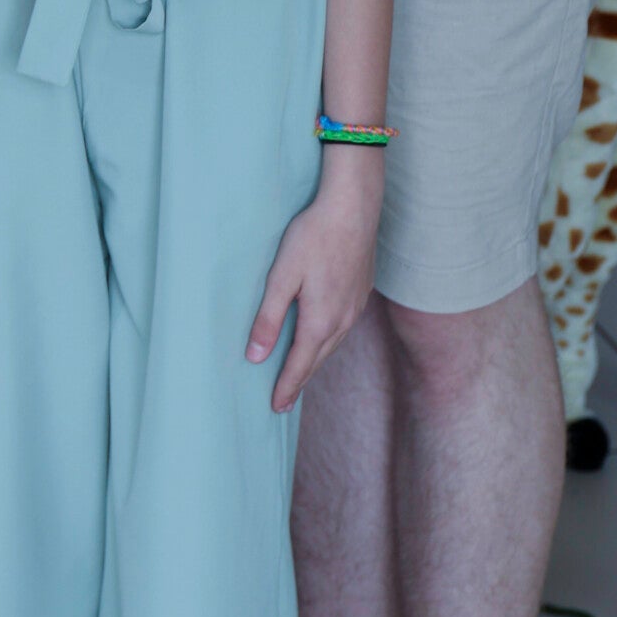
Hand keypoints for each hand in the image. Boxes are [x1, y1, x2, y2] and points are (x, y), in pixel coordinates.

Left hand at [246, 155, 382, 411]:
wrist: (353, 208)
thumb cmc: (312, 237)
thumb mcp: (281, 277)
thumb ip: (268, 319)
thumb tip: (255, 357)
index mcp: (320, 321)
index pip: (299, 365)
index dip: (286, 387)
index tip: (276, 408)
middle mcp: (343, 320)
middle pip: (317, 360)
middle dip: (299, 381)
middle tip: (284, 401)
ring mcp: (355, 306)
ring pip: (332, 344)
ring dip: (314, 362)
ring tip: (300, 374)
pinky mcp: (362, 292)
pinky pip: (342, 328)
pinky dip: (328, 342)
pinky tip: (321, 338)